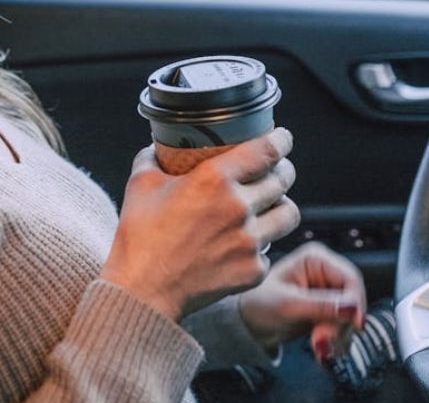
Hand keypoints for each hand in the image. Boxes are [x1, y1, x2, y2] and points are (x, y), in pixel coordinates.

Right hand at [100, 129, 299, 321]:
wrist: (143, 291)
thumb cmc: (139, 237)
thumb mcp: (140, 184)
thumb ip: (152, 158)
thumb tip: (157, 148)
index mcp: (214, 180)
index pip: (266, 151)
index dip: (281, 140)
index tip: (282, 138)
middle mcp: (239, 208)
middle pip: (283, 179)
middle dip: (283, 170)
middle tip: (275, 169)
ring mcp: (249, 242)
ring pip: (289, 214)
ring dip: (280, 205)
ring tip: (269, 205)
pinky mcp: (253, 270)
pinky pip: (270, 249)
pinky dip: (260, 244)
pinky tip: (243, 242)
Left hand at [237, 241, 365, 356]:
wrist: (248, 325)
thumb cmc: (258, 305)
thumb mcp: (288, 305)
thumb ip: (321, 305)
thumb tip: (352, 308)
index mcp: (315, 259)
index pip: (350, 278)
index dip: (355, 302)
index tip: (354, 324)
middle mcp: (325, 272)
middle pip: (353, 300)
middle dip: (340, 324)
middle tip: (322, 341)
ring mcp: (328, 292)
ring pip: (351, 317)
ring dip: (338, 336)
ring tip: (317, 346)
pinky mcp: (328, 310)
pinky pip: (344, 327)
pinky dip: (336, 340)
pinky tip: (321, 348)